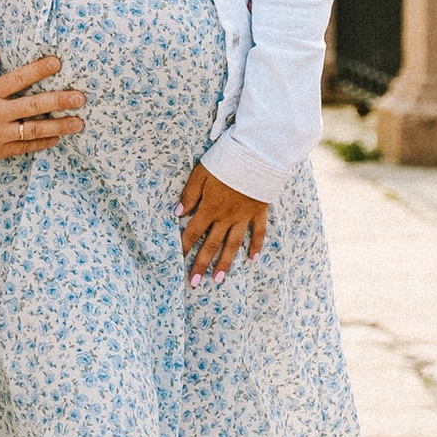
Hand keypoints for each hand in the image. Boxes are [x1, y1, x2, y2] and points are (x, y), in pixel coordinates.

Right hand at [0, 46, 86, 174]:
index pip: (18, 78)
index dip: (39, 69)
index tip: (58, 62)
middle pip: (34, 105)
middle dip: (59, 100)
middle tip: (80, 97)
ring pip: (34, 130)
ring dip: (59, 126)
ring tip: (79, 123)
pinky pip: (24, 148)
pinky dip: (41, 144)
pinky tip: (56, 139)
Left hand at [179, 164, 268, 278]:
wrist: (256, 154)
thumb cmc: (226, 160)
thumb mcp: (201, 173)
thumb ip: (189, 194)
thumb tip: (177, 213)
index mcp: (210, 208)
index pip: (193, 232)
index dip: (184, 247)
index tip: (177, 262)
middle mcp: (226, 217)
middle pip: (211, 244)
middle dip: (201, 264)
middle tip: (194, 282)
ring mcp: (244, 216)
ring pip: (233, 244)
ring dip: (225, 262)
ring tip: (218, 279)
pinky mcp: (259, 211)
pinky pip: (258, 232)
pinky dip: (256, 246)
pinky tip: (253, 259)